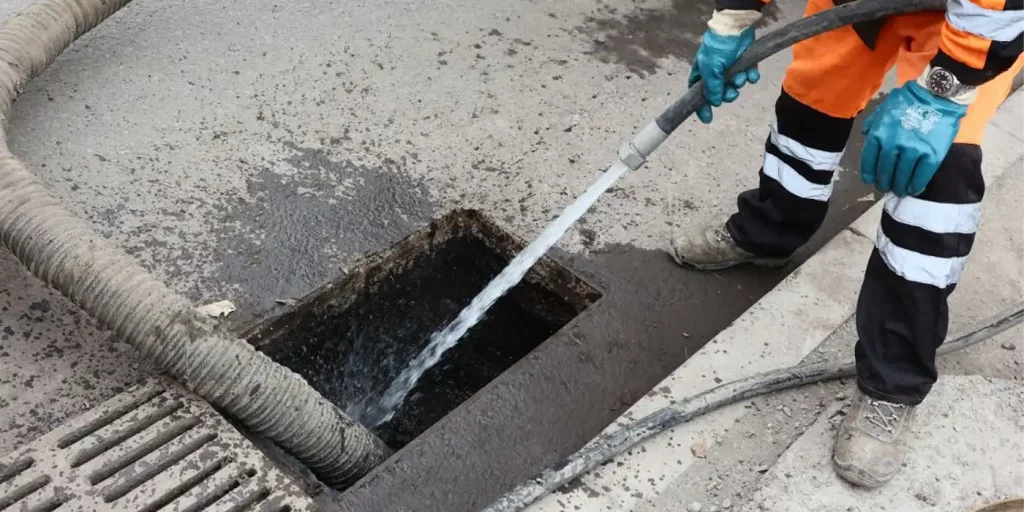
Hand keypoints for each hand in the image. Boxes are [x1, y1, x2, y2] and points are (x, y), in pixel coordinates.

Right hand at [688, 25, 759, 123]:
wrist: (736, 28)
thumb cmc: (718, 48)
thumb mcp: (710, 70)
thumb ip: (711, 88)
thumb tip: (715, 103)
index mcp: (702, 73)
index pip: (698, 95)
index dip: (702, 107)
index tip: (707, 119)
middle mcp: (715, 73)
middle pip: (720, 93)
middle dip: (727, 95)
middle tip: (732, 92)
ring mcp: (731, 68)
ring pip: (735, 86)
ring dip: (739, 83)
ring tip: (741, 76)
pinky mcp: (745, 63)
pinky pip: (748, 77)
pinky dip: (750, 77)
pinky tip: (751, 73)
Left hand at [860, 81, 966, 196]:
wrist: (937, 93)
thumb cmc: (909, 99)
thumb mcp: (883, 107)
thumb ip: (872, 122)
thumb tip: (865, 135)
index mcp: (879, 134)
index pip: (869, 161)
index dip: (869, 173)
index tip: (870, 180)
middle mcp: (893, 145)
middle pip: (885, 172)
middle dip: (884, 182)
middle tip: (885, 187)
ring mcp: (913, 151)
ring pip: (902, 177)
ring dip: (899, 187)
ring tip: (899, 191)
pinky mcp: (931, 155)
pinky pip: (921, 176)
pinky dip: (916, 185)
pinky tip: (914, 189)